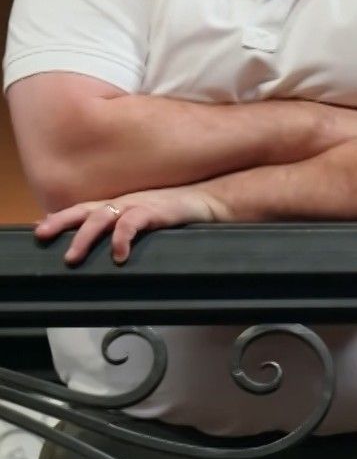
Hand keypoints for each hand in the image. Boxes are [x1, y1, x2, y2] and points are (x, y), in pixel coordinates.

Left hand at [36, 187, 232, 265]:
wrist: (214, 201)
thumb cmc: (181, 214)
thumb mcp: (149, 220)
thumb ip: (128, 230)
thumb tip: (111, 254)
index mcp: (121, 204)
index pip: (84, 209)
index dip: (61, 218)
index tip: (41, 229)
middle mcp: (125, 201)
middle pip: (85, 211)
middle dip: (61, 223)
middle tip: (43, 236)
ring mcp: (140, 204)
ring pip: (102, 217)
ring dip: (84, 237)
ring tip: (72, 257)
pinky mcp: (156, 211)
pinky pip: (133, 223)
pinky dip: (122, 239)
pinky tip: (118, 256)